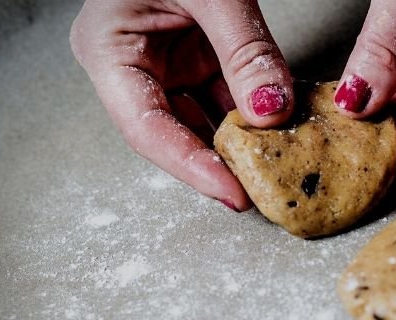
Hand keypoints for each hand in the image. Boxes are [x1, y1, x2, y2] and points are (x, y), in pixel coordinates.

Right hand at [70, 0, 294, 210]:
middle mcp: (133, 66)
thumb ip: (243, 48)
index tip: (234, 195)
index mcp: (108, 50)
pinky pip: (228, 95)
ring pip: (206, 120)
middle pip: (176, 133)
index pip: (149, 128)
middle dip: (222, 164)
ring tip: (283, 168)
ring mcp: (165, 63)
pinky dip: (257, 112)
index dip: (192, 168)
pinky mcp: (196, 56)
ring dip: (245, 143)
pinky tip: (287, 129)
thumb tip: (274, 108)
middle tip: (267, 193)